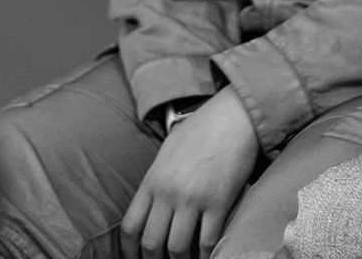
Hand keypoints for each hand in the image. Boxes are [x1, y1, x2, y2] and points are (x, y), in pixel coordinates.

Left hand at [120, 88, 259, 258]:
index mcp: (152, 180)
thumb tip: (152, 205)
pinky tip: (205, 257)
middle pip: (151, 242)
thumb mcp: (167, 151)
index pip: (130, 225)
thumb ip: (156, 180)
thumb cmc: (200, 129)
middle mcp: (168, 192)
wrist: (233, 117)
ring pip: (177, 247)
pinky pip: (207, 241)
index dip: (129, 250)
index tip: (134, 258)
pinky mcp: (218, 203)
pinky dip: (204, 255)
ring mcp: (193, 199)